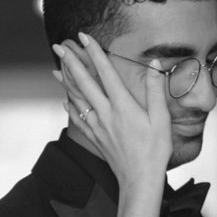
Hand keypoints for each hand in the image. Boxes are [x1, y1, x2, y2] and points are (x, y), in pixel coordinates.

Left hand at [54, 32, 169, 189]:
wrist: (139, 181)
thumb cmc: (155, 151)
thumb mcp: (161, 119)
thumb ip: (156, 89)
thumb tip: (154, 63)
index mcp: (123, 105)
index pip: (106, 72)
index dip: (94, 52)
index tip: (84, 36)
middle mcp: (106, 113)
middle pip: (84, 82)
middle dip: (70, 61)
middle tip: (59, 46)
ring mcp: (98, 126)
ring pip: (76, 98)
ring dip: (66, 81)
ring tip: (55, 68)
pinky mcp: (95, 138)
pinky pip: (78, 119)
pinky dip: (70, 107)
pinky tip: (65, 100)